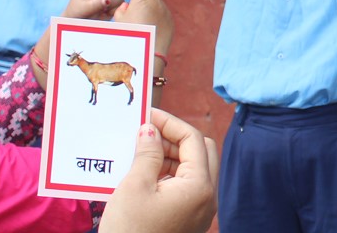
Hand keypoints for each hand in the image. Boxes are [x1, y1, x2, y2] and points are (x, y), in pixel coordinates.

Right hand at [99, 108, 218, 232]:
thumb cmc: (130, 232)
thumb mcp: (134, 187)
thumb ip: (147, 153)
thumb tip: (150, 129)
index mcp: (200, 186)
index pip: (193, 138)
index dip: (170, 122)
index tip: (147, 115)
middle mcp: (207, 197)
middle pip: (200, 151)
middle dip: (174, 137)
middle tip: (146, 132)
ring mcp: (199, 210)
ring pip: (192, 169)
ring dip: (169, 156)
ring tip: (139, 151)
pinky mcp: (188, 220)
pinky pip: (183, 187)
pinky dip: (167, 175)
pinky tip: (142, 173)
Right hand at [113, 0, 172, 55]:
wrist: (151, 53)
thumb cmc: (131, 37)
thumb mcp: (119, 23)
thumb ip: (120, 10)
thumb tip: (125, 5)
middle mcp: (155, 0)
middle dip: (138, 0)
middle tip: (132, 17)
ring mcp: (164, 8)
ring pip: (152, 3)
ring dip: (146, 9)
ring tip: (141, 26)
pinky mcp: (170, 17)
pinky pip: (159, 12)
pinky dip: (154, 18)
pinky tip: (149, 30)